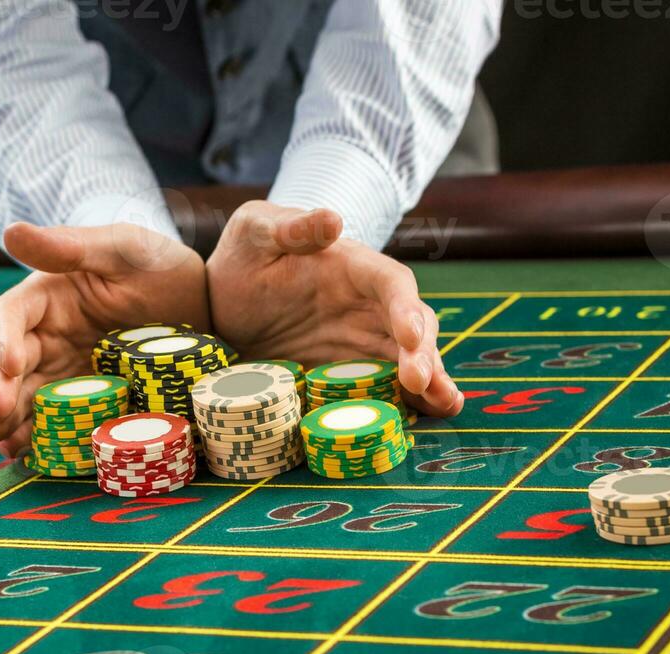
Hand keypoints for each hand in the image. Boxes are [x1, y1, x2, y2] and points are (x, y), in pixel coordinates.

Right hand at [0, 222, 208, 456]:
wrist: (209, 309)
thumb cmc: (160, 265)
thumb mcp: (123, 249)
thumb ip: (70, 247)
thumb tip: (10, 232)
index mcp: (47, 296)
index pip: (8, 316)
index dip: (1, 340)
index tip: (10, 364)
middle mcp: (48, 337)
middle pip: (7, 366)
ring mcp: (66, 373)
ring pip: (25, 398)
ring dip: (8, 422)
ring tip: (1, 443)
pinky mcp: (88, 401)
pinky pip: (57, 421)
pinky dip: (40, 438)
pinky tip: (28, 455)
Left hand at [206, 201, 462, 416]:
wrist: (222, 302)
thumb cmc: (243, 257)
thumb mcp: (254, 231)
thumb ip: (290, 228)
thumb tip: (333, 219)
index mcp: (353, 267)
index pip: (392, 284)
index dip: (406, 308)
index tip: (410, 335)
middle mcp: (369, 305)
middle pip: (412, 327)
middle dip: (424, 353)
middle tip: (424, 383)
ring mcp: (363, 341)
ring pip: (410, 359)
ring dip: (432, 381)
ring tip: (446, 405)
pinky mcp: (350, 372)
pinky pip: (387, 386)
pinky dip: (410, 401)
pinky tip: (429, 417)